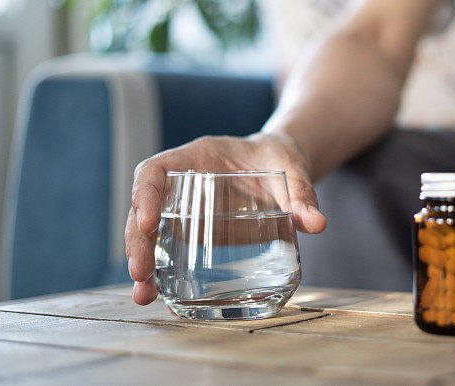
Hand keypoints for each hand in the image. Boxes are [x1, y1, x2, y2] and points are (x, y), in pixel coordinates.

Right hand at [125, 132, 326, 304]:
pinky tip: (162, 298)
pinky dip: (162, 273)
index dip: (145, 195)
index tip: (149, 222)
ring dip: (143, 265)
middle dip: (138, 241)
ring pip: (150, 234)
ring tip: (143, 296)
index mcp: (195, 157)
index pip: (155, 171)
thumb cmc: (281, 160)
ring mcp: (183, 209)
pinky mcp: (192, 231)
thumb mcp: (292, 169)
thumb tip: (317, 224)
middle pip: (144, 209)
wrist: (282, 166)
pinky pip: (168, 250)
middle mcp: (180, 183)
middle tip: (140, 273)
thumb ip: (302, 193)